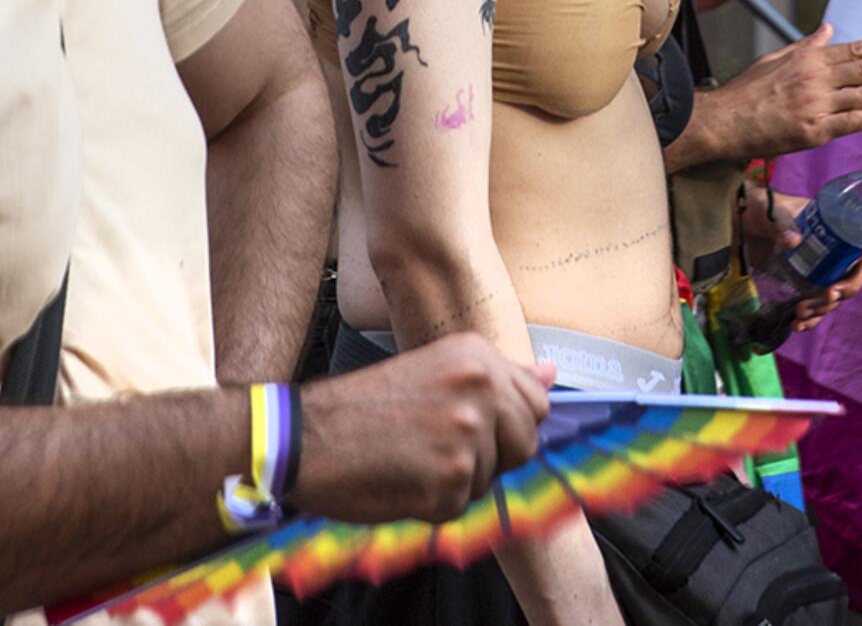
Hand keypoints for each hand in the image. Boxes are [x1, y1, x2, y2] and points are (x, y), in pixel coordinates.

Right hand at [304, 335, 551, 523]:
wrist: (311, 437)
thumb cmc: (369, 406)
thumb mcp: (438, 370)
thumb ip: (498, 376)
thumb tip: (550, 372)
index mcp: (477, 356)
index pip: (536, 401)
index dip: (509, 424)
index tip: (477, 427)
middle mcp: (480, 388)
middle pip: (525, 442)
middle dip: (492, 456)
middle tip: (439, 447)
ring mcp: (468, 435)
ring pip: (492, 478)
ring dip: (459, 481)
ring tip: (414, 458)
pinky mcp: (451, 481)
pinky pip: (461, 506)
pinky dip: (435, 504)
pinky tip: (403, 481)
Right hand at [724, 24, 861, 156]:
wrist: (726, 121)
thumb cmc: (748, 91)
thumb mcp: (777, 58)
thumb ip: (807, 46)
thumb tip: (829, 30)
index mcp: (809, 58)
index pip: (857, 49)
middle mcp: (817, 79)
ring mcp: (818, 106)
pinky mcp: (815, 132)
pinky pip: (853, 122)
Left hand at [738, 187, 861, 337]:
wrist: (742, 223)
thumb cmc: (763, 208)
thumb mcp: (773, 212)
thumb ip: (783, 225)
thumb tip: (794, 241)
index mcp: (836, 225)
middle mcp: (834, 249)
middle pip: (855, 274)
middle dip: (846, 288)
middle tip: (828, 294)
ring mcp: (821, 270)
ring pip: (835, 296)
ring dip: (823, 308)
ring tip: (800, 311)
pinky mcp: (805, 285)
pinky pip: (816, 307)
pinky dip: (810, 319)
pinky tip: (796, 324)